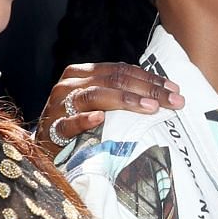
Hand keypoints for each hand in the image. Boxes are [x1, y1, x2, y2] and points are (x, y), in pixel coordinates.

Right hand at [35, 62, 183, 156]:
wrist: (43, 148)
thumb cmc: (75, 124)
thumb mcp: (96, 103)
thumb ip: (118, 93)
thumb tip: (159, 93)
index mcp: (81, 73)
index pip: (120, 70)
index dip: (149, 78)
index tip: (174, 89)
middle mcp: (69, 84)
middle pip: (113, 80)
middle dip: (147, 89)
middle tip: (173, 100)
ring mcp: (58, 106)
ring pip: (94, 95)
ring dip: (125, 101)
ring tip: (150, 107)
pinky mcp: (52, 129)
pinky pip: (68, 123)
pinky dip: (84, 119)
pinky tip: (100, 119)